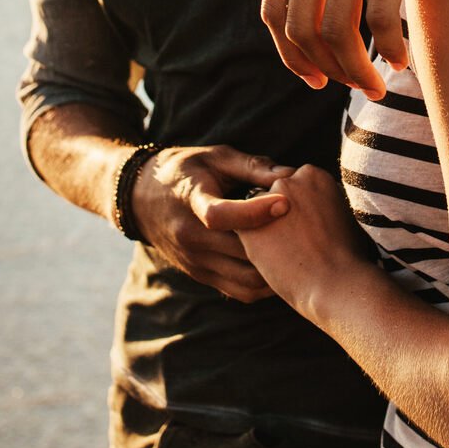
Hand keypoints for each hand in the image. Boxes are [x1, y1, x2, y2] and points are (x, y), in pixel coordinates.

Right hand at [131, 146, 293, 302]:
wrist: (140, 199)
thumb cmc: (185, 170)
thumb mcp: (215, 157)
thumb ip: (252, 165)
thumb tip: (290, 175)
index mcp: (191, 201)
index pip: (221, 215)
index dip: (256, 212)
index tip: (286, 203)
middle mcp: (190, 237)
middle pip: (240, 251)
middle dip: (276, 243)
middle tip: (308, 230)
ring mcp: (195, 261)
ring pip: (244, 279)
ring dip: (274, 269)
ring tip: (299, 252)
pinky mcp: (200, 275)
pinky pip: (239, 290)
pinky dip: (263, 283)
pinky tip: (281, 266)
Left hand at [234, 165, 374, 321]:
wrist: (334, 283)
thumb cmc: (349, 257)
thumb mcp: (347, 217)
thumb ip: (328, 203)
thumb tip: (324, 208)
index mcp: (313, 175)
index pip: (296, 187)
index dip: (302, 211)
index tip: (311, 229)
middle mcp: (288, 181)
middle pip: (276, 197)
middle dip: (282, 217)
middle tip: (298, 242)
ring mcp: (265, 202)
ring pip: (258, 215)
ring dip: (266, 229)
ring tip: (288, 254)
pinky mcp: (247, 226)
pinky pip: (245, 233)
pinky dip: (255, 246)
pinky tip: (274, 261)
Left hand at [261, 0, 448, 96]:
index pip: (273, 7)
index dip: (289, 52)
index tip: (315, 76)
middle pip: (302, 26)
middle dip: (326, 69)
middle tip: (354, 87)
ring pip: (338, 29)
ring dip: (356, 71)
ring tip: (378, 86)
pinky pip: (380, 17)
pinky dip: (388, 49)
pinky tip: (402, 60)